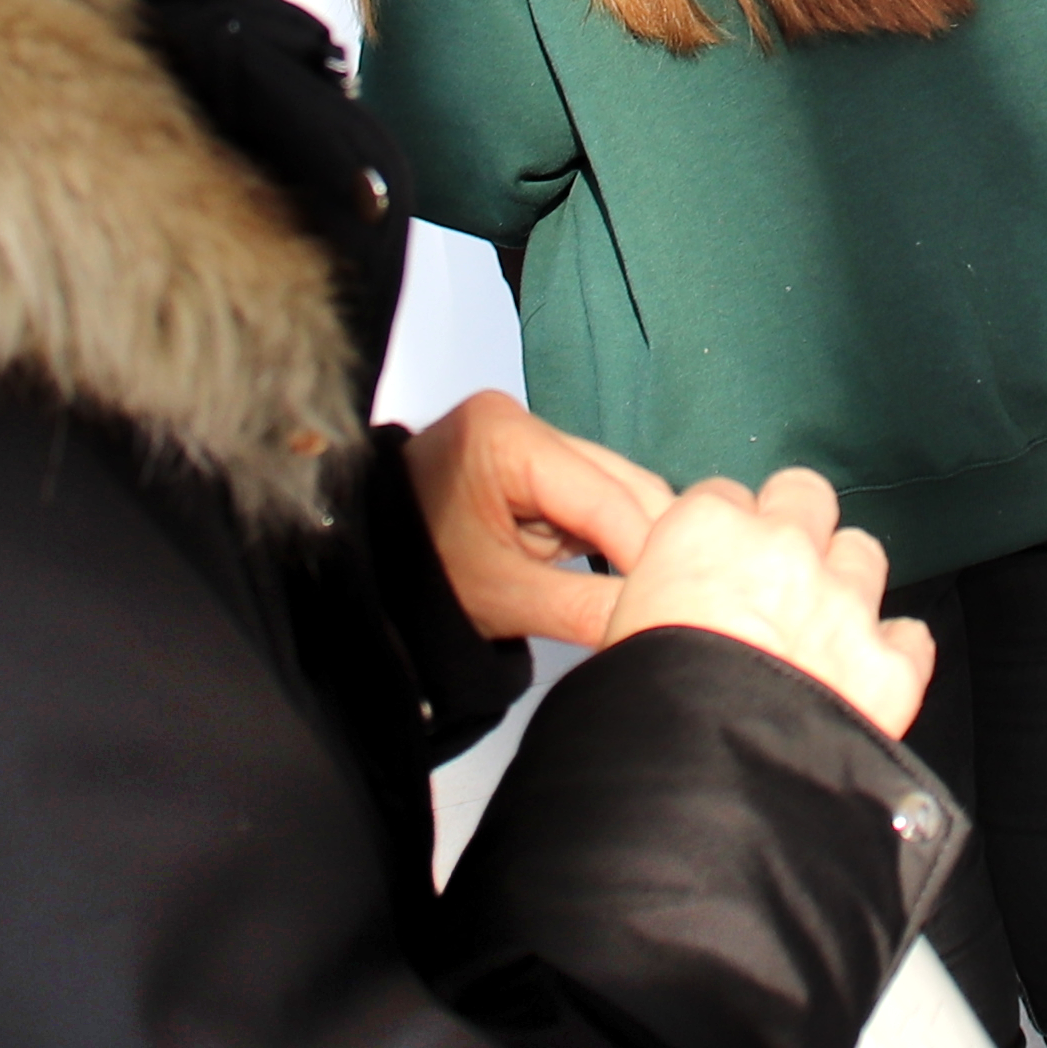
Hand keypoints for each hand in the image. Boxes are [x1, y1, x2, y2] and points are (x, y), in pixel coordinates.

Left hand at [408, 389, 673, 644]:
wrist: (361, 564)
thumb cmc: (414, 574)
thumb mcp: (501, 597)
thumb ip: (584, 608)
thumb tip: (655, 626)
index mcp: (505, 435)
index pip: (602, 495)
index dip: (648, 550)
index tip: (685, 598)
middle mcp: (525, 421)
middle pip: (622, 483)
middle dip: (651, 543)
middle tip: (685, 600)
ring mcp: (534, 440)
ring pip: (619, 489)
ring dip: (637, 541)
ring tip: (661, 591)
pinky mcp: (538, 464)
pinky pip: (597, 498)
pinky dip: (612, 537)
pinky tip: (631, 573)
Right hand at [585, 465, 933, 741]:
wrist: (700, 778)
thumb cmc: (641, 707)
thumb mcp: (618, 629)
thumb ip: (661, 597)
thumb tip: (674, 610)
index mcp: (708, 529)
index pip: (723, 497)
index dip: (721, 533)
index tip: (715, 564)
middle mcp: (786, 549)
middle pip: (805, 496)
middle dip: (793, 526)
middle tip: (774, 573)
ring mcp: (845, 604)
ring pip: (862, 553)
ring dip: (845, 582)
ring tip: (820, 626)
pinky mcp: (888, 666)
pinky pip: (910, 637)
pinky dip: (893, 653)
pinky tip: (867, 675)